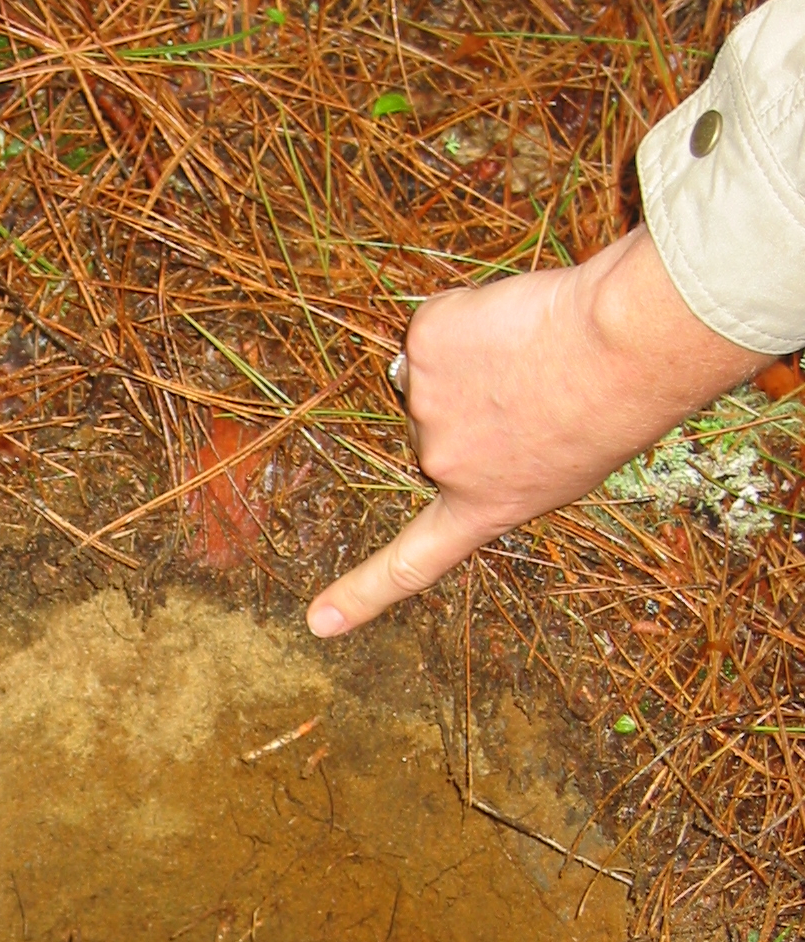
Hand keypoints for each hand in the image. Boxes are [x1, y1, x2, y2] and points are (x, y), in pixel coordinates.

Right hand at [305, 227, 767, 637]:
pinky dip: (469, 318)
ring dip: (472, 357)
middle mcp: (442, 466)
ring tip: (534, 352)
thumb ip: (506, 465)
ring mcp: (424, 404)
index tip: (319, 623)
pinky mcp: (424, 344)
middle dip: (475, 401)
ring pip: (435, 370)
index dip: (362, 595)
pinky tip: (511, 323)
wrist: (622, 351)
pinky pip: (436, 324)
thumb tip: (475, 420)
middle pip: (435, 426)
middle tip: (537, 384)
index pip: (411, 562)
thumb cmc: (616, 408)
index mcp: (482, 506)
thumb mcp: (568, 466)